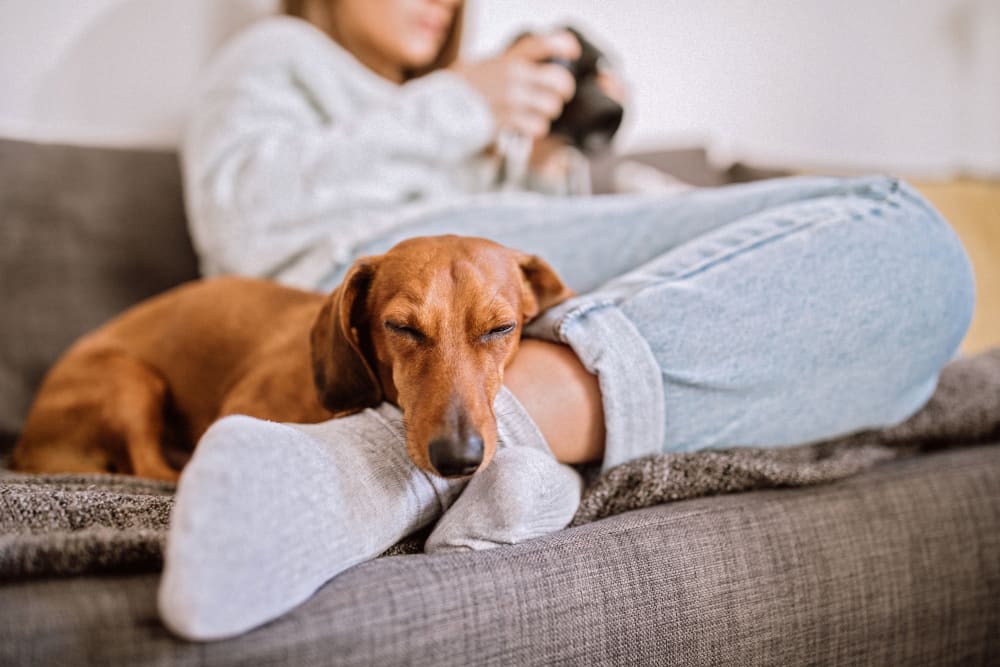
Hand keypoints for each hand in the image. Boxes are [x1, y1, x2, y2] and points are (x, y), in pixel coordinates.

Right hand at [451, 30, 580, 139]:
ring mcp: (511, 98)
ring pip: (552, 106)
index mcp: (508, 59)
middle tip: (557, 95)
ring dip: (548, 113)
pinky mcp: (508, 120)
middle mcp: (513, 75)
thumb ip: (508, 63)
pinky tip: (525, 126)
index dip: (564, 45)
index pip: (542, 44)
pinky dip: (535, 128)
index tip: (573, 52)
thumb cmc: (460, 91)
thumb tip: (534, 66)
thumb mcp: (482, 65)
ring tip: (536, 113)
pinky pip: (538, 126)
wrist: (438, 110)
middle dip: (563, 91)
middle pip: (559, 80)